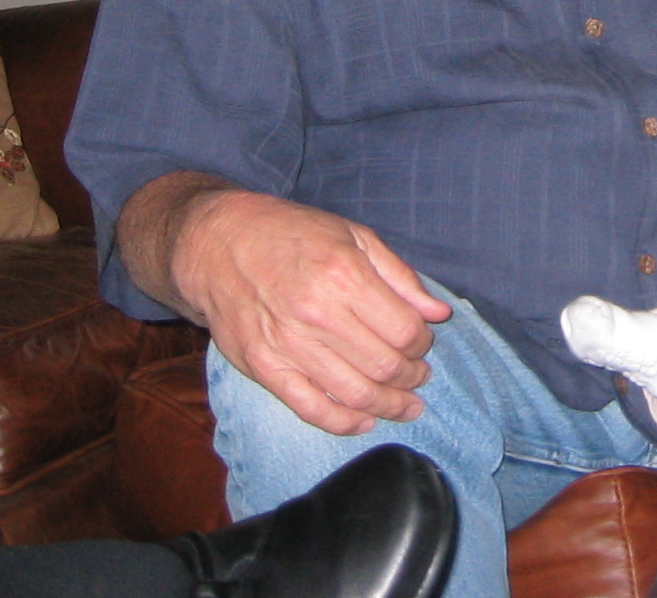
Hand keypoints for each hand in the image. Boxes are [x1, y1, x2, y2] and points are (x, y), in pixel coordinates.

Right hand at [164, 185, 452, 434]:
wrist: (217, 243)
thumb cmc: (291, 234)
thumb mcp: (353, 235)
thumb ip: (400, 277)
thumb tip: (439, 314)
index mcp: (343, 274)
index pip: (403, 330)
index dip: (423, 344)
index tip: (424, 344)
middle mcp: (317, 312)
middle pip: (383, 365)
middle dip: (411, 378)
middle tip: (420, 378)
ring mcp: (288, 344)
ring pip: (354, 393)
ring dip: (387, 405)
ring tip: (403, 404)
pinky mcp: (263, 367)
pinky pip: (310, 408)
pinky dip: (343, 423)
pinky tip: (364, 421)